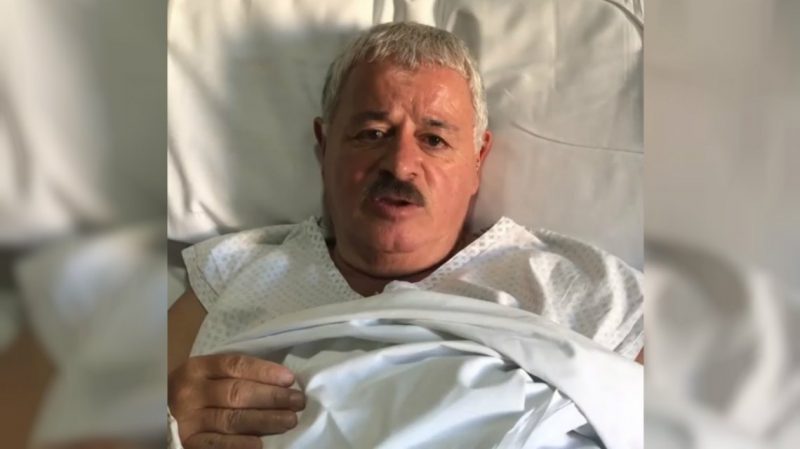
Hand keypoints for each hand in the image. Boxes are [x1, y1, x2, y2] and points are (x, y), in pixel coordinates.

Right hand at [168, 354, 304, 448]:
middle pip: (237, 393)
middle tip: (298, 402)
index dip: (265, 372)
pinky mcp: (189, 442)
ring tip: (289, 421)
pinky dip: (240, 445)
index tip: (290, 379)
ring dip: (265, 420)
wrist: (157, 413)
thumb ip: (235, 374)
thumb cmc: (195, 391)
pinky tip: (260, 445)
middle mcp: (191, 392)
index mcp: (198, 368)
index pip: (236, 366)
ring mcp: (188, 419)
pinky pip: (217, 445)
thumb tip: (282, 381)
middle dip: (272, 397)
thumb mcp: (207, 375)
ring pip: (232, 419)